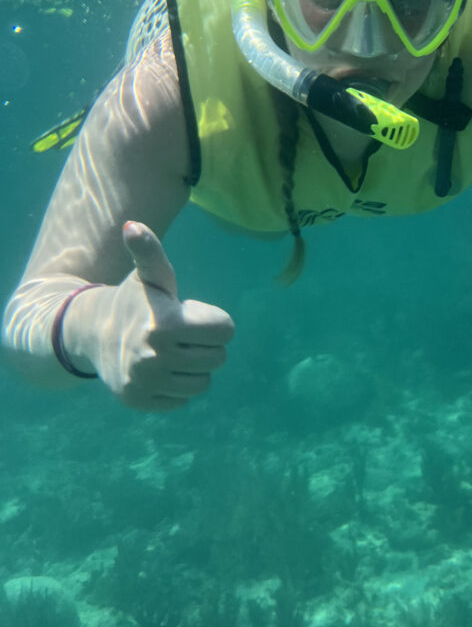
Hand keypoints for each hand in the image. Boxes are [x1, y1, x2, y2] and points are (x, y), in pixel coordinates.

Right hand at [81, 221, 233, 410]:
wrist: (91, 333)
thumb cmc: (134, 300)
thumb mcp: (148, 275)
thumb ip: (149, 251)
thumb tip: (132, 225)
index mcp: (165, 323)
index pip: (226, 330)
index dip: (213, 321)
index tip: (190, 315)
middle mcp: (155, 356)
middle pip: (218, 358)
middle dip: (205, 345)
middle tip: (182, 335)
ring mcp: (146, 381)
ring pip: (202, 384)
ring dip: (193, 369)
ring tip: (173, 353)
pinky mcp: (139, 400)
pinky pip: (181, 401)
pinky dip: (175, 388)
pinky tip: (159, 370)